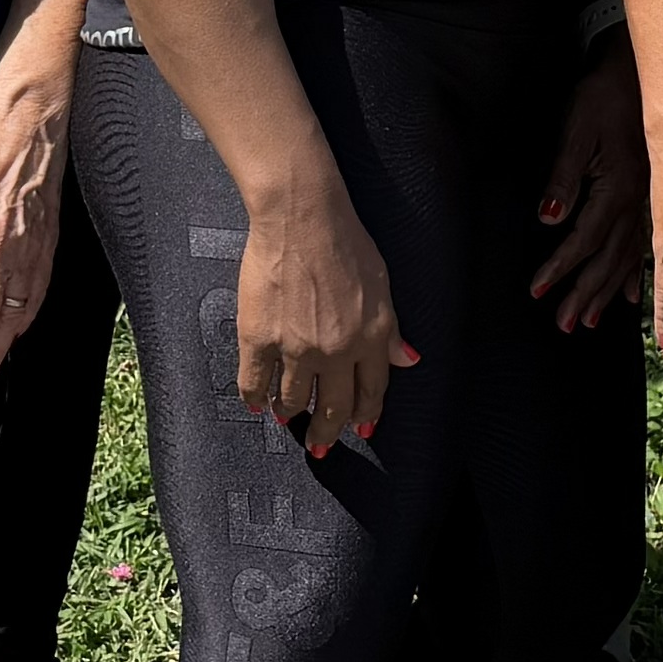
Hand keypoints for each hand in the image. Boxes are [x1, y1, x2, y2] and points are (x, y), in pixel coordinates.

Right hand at [235, 179, 409, 450]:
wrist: (302, 218)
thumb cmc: (346, 241)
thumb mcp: (382, 285)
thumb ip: (391, 329)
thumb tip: (408, 359)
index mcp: (372, 337)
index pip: (373, 390)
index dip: (366, 414)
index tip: (360, 428)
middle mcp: (338, 350)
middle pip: (334, 406)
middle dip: (328, 431)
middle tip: (320, 443)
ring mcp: (297, 348)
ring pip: (293, 400)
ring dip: (290, 414)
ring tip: (285, 417)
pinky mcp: (260, 338)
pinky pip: (255, 382)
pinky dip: (254, 398)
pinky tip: (255, 403)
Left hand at [528, 45, 648, 328]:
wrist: (640, 73)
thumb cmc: (603, 97)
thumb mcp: (578, 131)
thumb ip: (564, 178)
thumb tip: (548, 219)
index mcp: (618, 189)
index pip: (583, 239)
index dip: (560, 267)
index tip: (539, 292)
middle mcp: (637, 204)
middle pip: (607, 259)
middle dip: (584, 293)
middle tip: (566, 324)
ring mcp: (647, 204)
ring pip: (626, 258)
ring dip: (607, 291)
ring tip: (592, 321)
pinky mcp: (651, 199)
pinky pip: (645, 246)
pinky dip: (637, 274)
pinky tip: (633, 296)